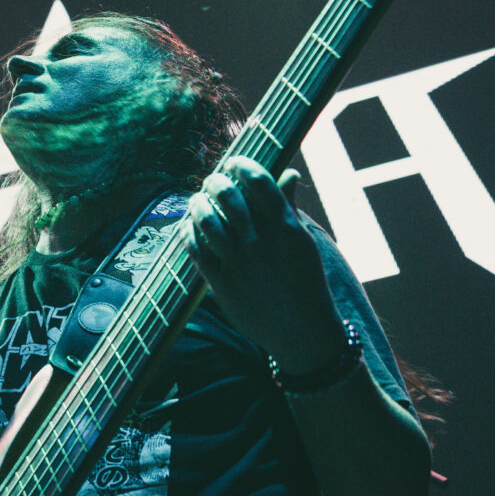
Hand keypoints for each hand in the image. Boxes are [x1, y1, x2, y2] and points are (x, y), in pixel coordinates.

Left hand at [189, 157, 342, 370]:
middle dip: (214, 181)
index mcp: (286, 228)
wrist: (303, 333)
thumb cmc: (306, 283)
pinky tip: (188, 227)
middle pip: (228, 196)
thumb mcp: (304, 244)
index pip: (259, 181)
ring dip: (196, 204)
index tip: (234, 162)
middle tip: (211, 180)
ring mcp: (239, 264)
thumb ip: (290, 208)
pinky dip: (188, 232)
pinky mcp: (222, 285)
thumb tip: (288, 173)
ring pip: (207, 220)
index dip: (242, 165)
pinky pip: (196, 250)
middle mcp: (260, 243)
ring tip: (196, 200)